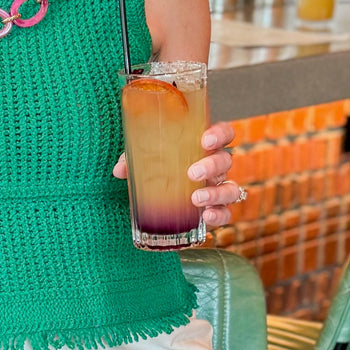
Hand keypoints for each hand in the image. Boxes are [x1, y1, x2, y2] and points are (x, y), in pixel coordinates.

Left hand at [113, 119, 241, 226]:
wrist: (158, 203)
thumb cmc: (157, 171)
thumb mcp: (143, 162)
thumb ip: (132, 160)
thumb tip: (119, 170)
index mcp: (202, 147)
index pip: (224, 134)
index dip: (220, 134)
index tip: (205, 140)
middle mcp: (215, 167)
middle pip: (225, 160)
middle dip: (212, 165)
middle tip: (192, 173)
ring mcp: (217, 190)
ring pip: (230, 188)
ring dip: (217, 193)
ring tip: (196, 199)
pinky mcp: (215, 211)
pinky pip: (225, 214)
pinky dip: (219, 215)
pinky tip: (206, 216)